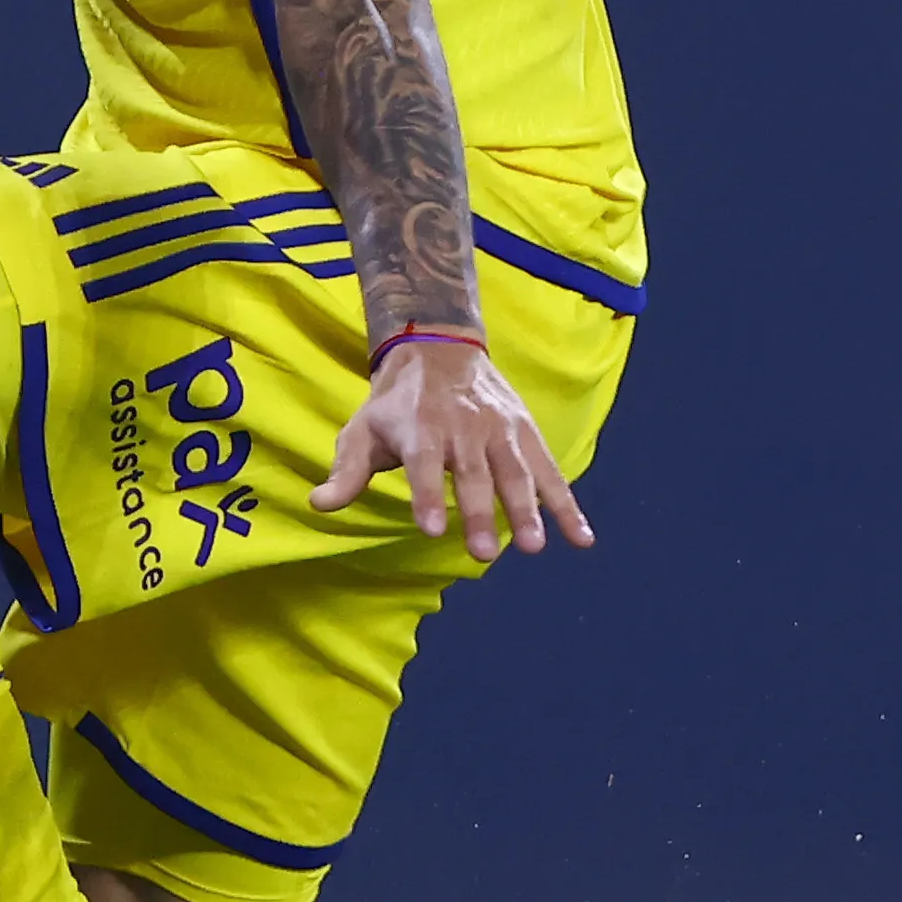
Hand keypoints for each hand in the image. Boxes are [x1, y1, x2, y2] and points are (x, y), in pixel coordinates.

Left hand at [315, 329, 590, 563]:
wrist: (440, 347)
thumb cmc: (395, 404)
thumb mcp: (362, 429)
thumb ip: (347, 471)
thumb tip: (319, 504)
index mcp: (421, 427)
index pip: (423, 464)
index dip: (427, 495)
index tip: (433, 529)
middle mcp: (463, 427)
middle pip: (473, 473)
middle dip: (481, 513)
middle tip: (484, 554)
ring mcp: (499, 429)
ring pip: (515, 471)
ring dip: (527, 509)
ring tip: (534, 547)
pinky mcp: (526, 433)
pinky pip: (550, 471)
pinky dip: (567, 504)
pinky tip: (581, 538)